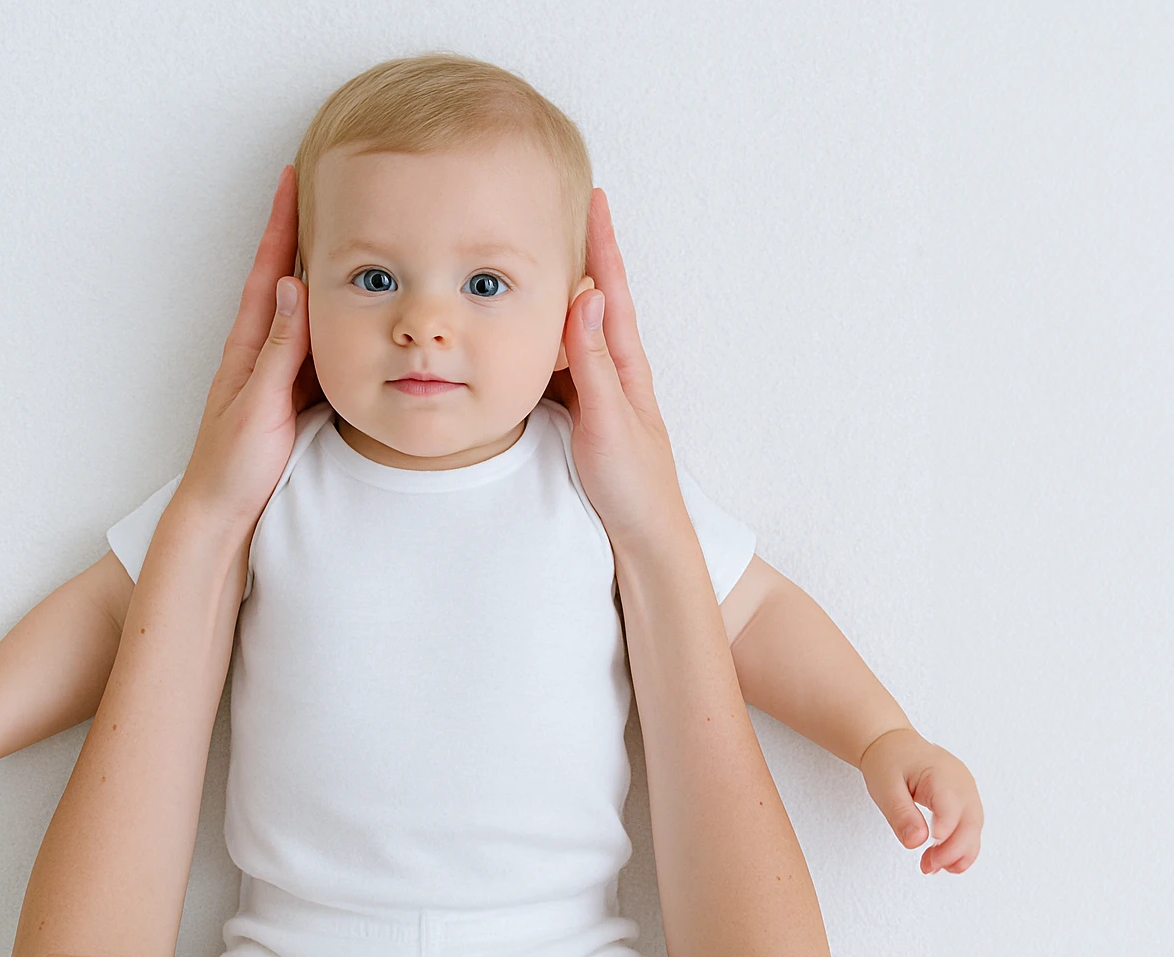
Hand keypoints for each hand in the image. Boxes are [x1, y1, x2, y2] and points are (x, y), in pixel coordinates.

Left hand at [177, 165, 322, 532]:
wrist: (220, 512)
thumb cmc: (232, 464)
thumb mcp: (259, 404)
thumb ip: (280, 349)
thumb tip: (292, 287)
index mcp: (249, 347)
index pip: (270, 271)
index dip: (281, 224)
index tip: (293, 179)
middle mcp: (263, 353)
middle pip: (289, 280)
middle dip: (304, 234)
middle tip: (327, 191)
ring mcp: (279, 375)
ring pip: (308, 312)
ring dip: (325, 274)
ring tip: (350, 237)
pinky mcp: (294, 398)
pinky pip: (320, 347)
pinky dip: (336, 321)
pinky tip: (353, 313)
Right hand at [543, 188, 687, 548]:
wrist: (646, 542)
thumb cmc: (634, 488)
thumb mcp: (610, 421)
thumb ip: (594, 363)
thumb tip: (588, 297)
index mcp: (626, 367)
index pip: (611, 291)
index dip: (601, 243)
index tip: (592, 197)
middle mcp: (613, 374)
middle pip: (593, 301)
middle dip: (579, 254)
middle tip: (560, 210)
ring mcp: (598, 395)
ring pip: (573, 333)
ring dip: (558, 294)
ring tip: (537, 257)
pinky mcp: (582, 418)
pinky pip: (559, 365)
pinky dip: (544, 339)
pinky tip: (527, 335)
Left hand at [860, 727, 983, 873]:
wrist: (895, 745)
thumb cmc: (889, 762)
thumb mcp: (885, 787)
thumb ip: (901, 814)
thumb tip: (917, 842)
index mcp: (941, 774)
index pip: (951, 807)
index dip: (945, 831)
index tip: (930, 849)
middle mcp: (962, 783)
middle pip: (970, 823)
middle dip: (952, 851)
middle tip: (927, 866)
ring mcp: (968, 792)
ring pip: (974, 829)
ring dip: (958, 854)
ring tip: (932, 867)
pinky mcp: (966, 801)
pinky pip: (970, 828)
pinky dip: (960, 847)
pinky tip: (944, 861)